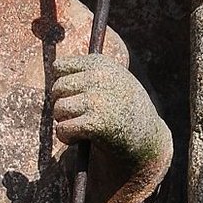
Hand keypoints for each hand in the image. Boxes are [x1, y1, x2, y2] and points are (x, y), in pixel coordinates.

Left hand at [52, 54, 171, 202]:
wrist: (148, 138)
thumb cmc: (126, 108)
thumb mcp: (113, 78)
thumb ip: (89, 71)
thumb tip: (54, 67)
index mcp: (101, 64)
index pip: (60, 67)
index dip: (62, 84)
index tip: (72, 96)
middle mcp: (99, 78)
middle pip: (57, 88)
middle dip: (61, 103)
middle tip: (74, 116)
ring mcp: (97, 100)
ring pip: (58, 108)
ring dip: (63, 121)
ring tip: (77, 127)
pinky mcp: (96, 123)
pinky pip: (63, 128)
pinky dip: (65, 136)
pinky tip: (77, 139)